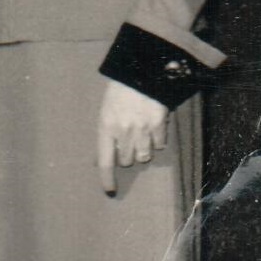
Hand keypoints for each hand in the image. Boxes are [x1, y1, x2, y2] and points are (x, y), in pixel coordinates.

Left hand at [95, 78, 170, 197]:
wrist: (143, 70)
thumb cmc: (120, 89)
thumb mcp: (106, 109)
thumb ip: (105, 133)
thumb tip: (100, 159)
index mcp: (106, 127)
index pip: (105, 162)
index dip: (106, 179)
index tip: (110, 190)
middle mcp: (124, 132)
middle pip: (126, 161)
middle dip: (127, 156)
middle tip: (129, 142)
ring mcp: (143, 129)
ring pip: (144, 156)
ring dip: (143, 151)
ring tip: (142, 136)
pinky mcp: (159, 125)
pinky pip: (159, 145)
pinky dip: (157, 140)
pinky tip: (154, 127)